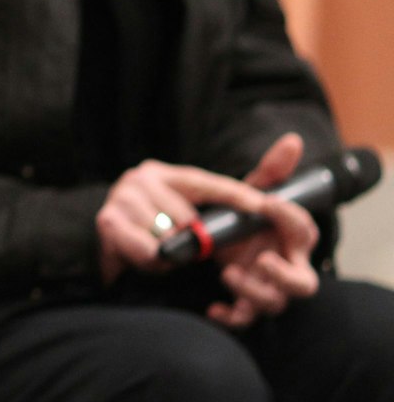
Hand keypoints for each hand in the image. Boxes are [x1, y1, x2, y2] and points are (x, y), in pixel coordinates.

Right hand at [94, 153, 285, 283]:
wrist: (109, 250)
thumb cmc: (158, 231)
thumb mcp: (194, 211)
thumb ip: (239, 190)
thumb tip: (293, 141)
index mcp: (165, 173)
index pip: (207, 183)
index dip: (235, 195)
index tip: (261, 206)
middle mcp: (142, 177)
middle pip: (188, 216)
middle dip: (193, 239)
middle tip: (188, 248)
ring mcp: (122, 197)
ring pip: (168, 233)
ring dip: (172, 253)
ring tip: (165, 253)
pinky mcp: (107, 221)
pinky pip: (147, 248)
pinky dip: (153, 260)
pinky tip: (150, 258)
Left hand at [207, 133, 319, 328]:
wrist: (206, 236)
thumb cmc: (238, 216)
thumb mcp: (249, 191)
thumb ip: (271, 171)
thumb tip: (292, 141)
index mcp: (289, 239)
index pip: (304, 231)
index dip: (290, 217)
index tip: (267, 202)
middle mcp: (282, 265)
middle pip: (304, 284)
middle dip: (286, 275)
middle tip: (262, 259)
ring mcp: (264, 286)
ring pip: (273, 303)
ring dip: (253, 291)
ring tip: (227, 272)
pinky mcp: (242, 302)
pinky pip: (243, 319)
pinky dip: (231, 317)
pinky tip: (213, 308)